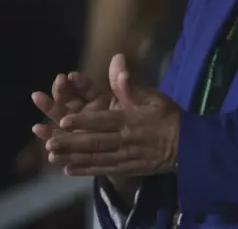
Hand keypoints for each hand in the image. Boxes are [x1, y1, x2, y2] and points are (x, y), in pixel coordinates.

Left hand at [45, 54, 179, 176]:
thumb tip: (119, 68)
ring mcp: (124, 156)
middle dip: (71, 141)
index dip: (83, 121)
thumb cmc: (168, 117)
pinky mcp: (125, 168)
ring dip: (73, 156)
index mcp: (131, 119)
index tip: (64, 120)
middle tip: (49, 141)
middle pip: (95, 141)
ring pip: (95, 157)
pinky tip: (68, 169)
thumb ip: (131, 87)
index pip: (104, 120)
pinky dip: (84, 170)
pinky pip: (102, 169)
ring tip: (52, 155)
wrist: (187, 145)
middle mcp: (125, 139)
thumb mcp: (153, 97)